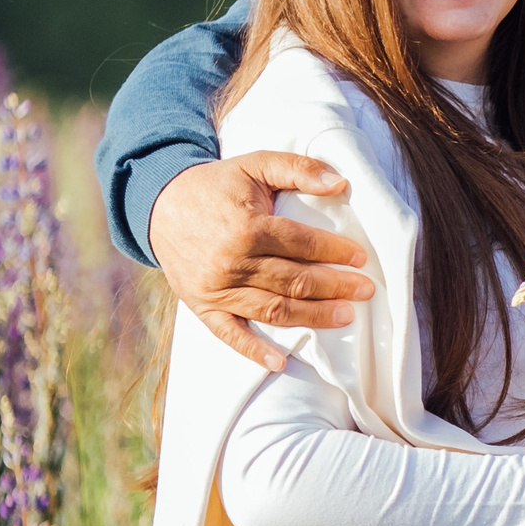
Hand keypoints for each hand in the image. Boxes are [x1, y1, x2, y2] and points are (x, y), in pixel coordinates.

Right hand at [148, 154, 375, 370]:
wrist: (158, 204)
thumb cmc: (217, 185)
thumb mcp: (256, 164)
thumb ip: (299, 168)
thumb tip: (341, 183)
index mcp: (248, 229)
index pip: (303, 244)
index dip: (336, 251)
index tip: (361, 259)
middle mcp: (232, 263)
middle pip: (294, 281)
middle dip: (336, 287)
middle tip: (366, 291)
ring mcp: (216, 289)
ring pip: (273, 310)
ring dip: (312, 317)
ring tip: (345, 317)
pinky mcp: (201, 306)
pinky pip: (229, 334)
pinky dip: (254, 351)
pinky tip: (281, 362)